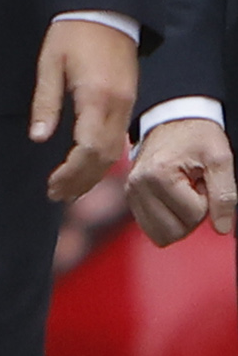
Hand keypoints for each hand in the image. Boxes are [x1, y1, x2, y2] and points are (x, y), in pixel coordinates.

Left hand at [31, 16, 139, 201]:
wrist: (106, 13)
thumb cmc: (71, 35)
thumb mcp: (49, 65)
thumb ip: (45, 103)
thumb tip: (38, 138)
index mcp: (97, 97)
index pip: (89, 148)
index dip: (71, 172)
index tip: (52, 186)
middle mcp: (118, 105)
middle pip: (105, 156)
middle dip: (82, 180)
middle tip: (57, 196)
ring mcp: (126, 103)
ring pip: (115, 150)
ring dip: (94, 173)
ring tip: (70, 190)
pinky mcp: (128, 101)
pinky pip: (119, 138)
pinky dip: (103, 159)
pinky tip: (87, 167)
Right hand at [129, 116, 236, 245]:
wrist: (173, 119)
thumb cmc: (197, 135)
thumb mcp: (221, 159)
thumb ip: (225, 195)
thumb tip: (222, 228)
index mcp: (158, 176)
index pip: (193, 215)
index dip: (207, 200)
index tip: (202, 179)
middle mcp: (138, 186)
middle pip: (174, 231)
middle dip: (191, 215)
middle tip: (193, 188)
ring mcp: (131, 193)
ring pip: (160, 236)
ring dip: (178, 219)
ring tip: (183, 193)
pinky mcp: (130, 198)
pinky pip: (151, 229)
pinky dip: (166, 219)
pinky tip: (172, 197)